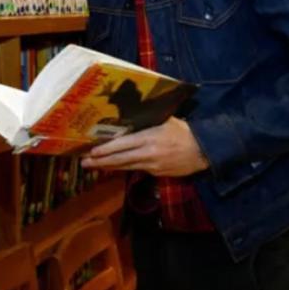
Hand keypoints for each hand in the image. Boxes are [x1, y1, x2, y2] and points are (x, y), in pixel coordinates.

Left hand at [81, 117, 209, 176]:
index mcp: (150, 137)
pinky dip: (123, 168)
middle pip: (120, 159)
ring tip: (93, 166)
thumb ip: (148, 120)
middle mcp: (148, 153)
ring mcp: (152, 165)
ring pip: (125, 167)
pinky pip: (136, 170)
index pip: (123, 145)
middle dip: (100, 161)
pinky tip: (113, 168)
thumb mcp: (166, 120)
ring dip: (108, 167)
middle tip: (84, 162)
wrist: (204, 151)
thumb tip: (130, 116)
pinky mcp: (156, 173)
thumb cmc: (184, 131)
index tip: (91, 151)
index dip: (106, 149)